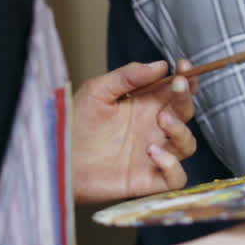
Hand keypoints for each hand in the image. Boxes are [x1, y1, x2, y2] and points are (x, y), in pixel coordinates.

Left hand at [71, 60, 198, 203]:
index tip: (184, 67)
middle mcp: (153, 129)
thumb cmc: (74, 123)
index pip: (175, 91)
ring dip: (181, 131)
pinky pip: (177, 178)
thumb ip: (128, 76)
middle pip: (186, 114)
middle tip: (175, 87)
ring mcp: (153, 155)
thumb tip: (160, 65)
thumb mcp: (98, 91)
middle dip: (185, 98)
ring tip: (162, 120)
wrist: (57, 158)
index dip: (186, 79)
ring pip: (187, 144)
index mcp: (145, 106)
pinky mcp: (148, 180)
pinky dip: (174, 166)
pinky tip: (153, 153)